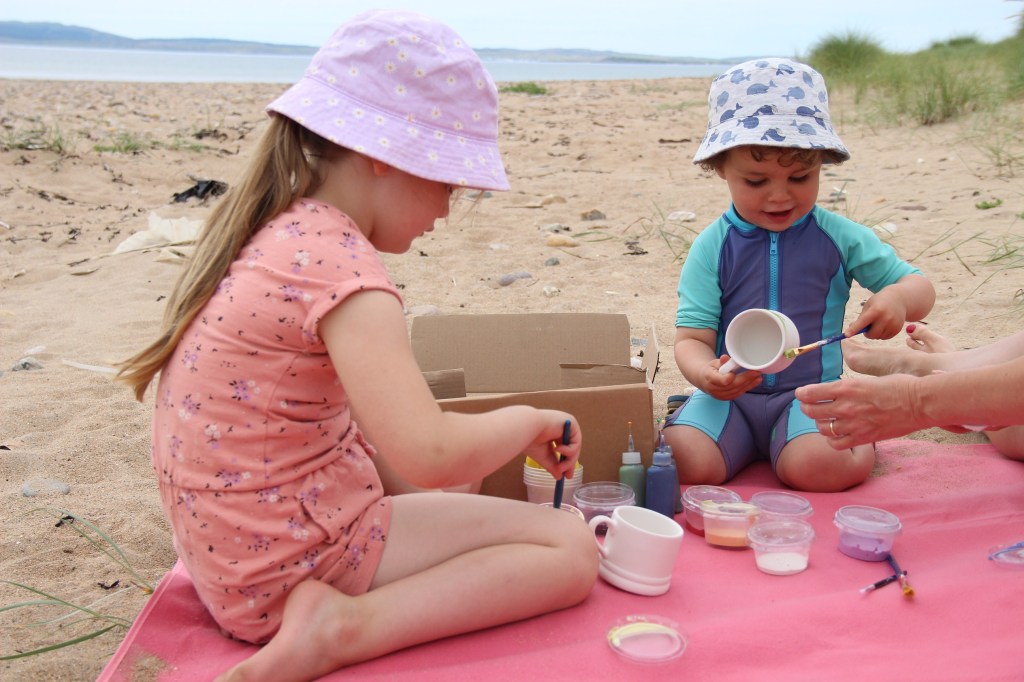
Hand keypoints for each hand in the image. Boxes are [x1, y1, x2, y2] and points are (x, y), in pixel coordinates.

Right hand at [521, 413, 580, 479]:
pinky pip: (576, 442)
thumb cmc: (531, 439)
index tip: (566, 475)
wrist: (527, 428)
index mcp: (553, 432)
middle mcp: (561, 427)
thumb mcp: (544, 456)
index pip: (564, 448)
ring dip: (569, 461)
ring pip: (575, 447)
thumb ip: (553, 465)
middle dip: (570, 463)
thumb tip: (559, 477)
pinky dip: (569, 451)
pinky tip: (557, 449)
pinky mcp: (571, 422)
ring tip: (559, 467)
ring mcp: (567, 424)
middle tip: (567, 476)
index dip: (566, 461)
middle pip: (572, 448)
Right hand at [702, 355, 761, 400]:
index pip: (722, 380)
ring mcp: (720, 395)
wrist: (704, 380)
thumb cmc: (711, 370)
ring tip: (759, 377)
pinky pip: (738, 393)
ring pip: (737, 390)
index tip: (740, 370)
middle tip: (757, 372)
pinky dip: (747, 387)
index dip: (731, 377)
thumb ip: (721, 362)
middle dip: (746, 379)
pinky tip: (755, 382)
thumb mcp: (714, 363)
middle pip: (733, 385)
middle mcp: (714, 389)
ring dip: (750, 384)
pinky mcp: (726, 398)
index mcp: (709, 378)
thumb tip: (725, 357)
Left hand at [796, 374, 923, 448]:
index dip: (802, 394)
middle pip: (811, 411)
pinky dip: (832, 440)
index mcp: (847, 387)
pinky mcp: (863, 438)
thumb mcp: (868, 379)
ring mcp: (854, 424)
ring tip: (826, 420)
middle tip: (809, 407)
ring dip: (821, 424)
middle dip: (807, 408)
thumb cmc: (899, 386)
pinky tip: (837, 434)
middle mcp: (846, 406)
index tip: (801, 394)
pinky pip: (836, 444)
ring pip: (822, 428)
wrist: (920, 403)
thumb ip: (849, 387)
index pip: (811, 392)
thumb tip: (836, 391)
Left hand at [847, 290, 906, 339]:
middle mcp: (885, 317)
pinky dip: (882, 334)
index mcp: (876, 310)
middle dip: (867, 333)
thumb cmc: (879, 302)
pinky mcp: (898, 328)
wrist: (899, 299)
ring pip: (878, 337)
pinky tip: (884, 325)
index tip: (846, 335)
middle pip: (872, 334)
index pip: (862, 322)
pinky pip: (885, 338)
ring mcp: (893, 324)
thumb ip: (860, 318)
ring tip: (878, 324)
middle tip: (867, 327)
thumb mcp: (868, 306)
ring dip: (875, 334)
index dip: (854, 329)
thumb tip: (850, 331)